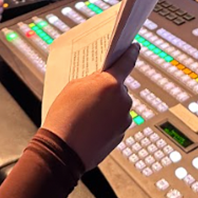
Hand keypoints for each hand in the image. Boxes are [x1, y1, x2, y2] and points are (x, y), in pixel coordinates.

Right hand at [43, 44, 139, 170]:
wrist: (62, 151)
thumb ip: (92, 79)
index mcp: (111, 83)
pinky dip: (107, 122)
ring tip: (87, 114)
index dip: (131, 52)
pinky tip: (91, 126)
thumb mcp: (73, 86)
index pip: (127, 61)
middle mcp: (123, 100)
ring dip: (108, 107)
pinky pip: (116, 122)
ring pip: (118, 106)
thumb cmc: (65, 117)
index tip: (134, 47)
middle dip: (108, 89)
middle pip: (120, 87)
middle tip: (92, 94)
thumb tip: (101, 81)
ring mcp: (124, 119)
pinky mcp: (121, 135)